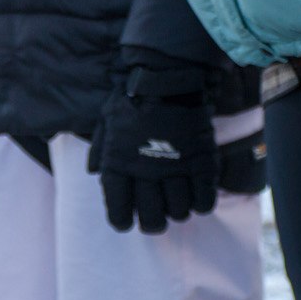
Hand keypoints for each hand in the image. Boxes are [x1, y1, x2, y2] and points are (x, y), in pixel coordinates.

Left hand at [88, 76, 218, 233]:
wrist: (167, 76)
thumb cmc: (133, 98)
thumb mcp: (107, 121)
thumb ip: (101, 150)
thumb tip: (96, 172)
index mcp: (119, 165)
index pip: (119, 212)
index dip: (123, 220)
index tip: (128, 220)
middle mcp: (145, 173)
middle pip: (152, 219)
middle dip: (154, 223)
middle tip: (158, 216)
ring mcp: (175, 168)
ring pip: (179, 212)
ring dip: (178, 211)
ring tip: (178, 201)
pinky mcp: (201, 162)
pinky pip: (204, 200)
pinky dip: (202, 204)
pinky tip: (198, 197)